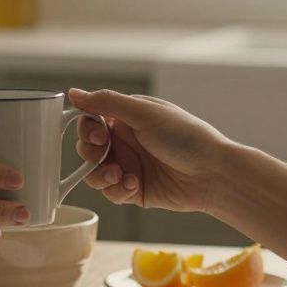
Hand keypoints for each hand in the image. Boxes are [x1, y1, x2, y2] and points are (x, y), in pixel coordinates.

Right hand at [69, 88, 229, 213]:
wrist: (213, 174)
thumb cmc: (185, 137)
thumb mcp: (145, 113)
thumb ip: (107, 102)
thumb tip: (73, 93)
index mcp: (127, 118)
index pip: (91, 120)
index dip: (86, 128)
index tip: (98, 134)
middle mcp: (126, 141)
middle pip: (88, 148)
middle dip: (90, 153)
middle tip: (104, 154)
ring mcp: (129, 166)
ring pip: (94, 173)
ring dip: (100, 175)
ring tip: (118, 175)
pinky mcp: (134, 190)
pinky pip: (110, 193)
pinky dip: (117, 190)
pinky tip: (133, 185)